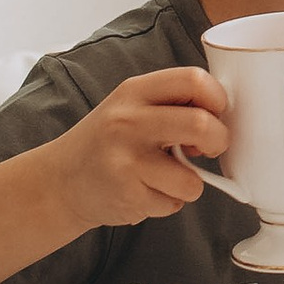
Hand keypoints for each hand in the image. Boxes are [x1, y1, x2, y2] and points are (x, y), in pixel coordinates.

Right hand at [57, 71, 227, 229]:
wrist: (59, 182)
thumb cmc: (107, 142)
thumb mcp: (132, 107)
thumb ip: (173, 103)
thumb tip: (224, 116)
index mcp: (135, 91)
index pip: (194, 80)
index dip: (218, 99)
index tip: (217, 114)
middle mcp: (127, 121)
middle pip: (202, 125)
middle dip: (219, 141)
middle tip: (210, 149)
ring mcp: (125, 160)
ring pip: (192, 179)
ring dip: (189, 184)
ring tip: (165, 177)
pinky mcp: (125, 195)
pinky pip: (172, 204)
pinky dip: (167, 202)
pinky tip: (144, 192)